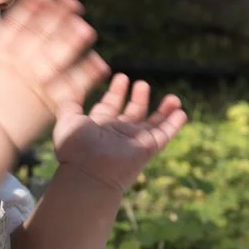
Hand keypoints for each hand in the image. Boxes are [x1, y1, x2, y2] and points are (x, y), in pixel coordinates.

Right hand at [0, 0, 107, 150]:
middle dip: (58, 17)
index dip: (29, 8)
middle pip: (41, 36)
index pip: (16, 26)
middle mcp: (18, 65)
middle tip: (74, 3)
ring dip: (74, 41)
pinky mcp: (47, 104)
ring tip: (88, 29)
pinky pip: (70, 86)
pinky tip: (99, 65)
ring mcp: (34, 83)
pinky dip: (85, 76)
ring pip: (58, 57)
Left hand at [50, 74, 186, 192]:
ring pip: (153, 124)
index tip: (121, 77)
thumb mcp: (67, 119)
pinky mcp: (148, 149)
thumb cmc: (75, 147)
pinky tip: (181, 112)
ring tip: (172, 97)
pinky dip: (174, 124)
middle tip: (142, 84)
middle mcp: (118, 134)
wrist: (89, 171)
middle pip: (133, 114)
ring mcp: (134, 142)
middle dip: (138, 98)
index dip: (116, 92)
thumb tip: (71, 88)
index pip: (110, 106)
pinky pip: (164, 135)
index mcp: (99, 126)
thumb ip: (70, 103)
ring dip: (162, 110)